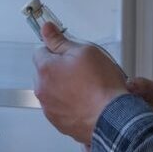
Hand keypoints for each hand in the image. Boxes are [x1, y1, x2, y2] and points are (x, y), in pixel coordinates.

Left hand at [33, 22, 126, 145]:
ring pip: (53, 90)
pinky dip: (70, 104)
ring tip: (86, 87)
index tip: (67, 50)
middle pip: (46, 72)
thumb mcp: (84, 51)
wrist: (112, 118)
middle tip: (81, 69)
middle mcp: (43, 90)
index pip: (41, 50)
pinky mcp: (59, 122)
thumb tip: (47, 29)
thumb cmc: (101, 86)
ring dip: (64, 87)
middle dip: (60, 69)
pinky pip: (61, 107)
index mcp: (45, 69)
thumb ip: (60, 40)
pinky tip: (86, 101)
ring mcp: (50, 108)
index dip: (57, 49)